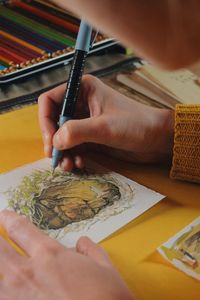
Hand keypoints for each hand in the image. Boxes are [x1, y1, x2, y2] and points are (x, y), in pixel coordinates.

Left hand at [0, 210, 132, 299]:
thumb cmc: (106, 299)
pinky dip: (4, 291)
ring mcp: (17, 297)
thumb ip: (91, 251)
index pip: (20, 228)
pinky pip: (1, 298)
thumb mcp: (105, 268)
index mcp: (50, 255)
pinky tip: (8, 290)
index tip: (4, 216)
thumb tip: (83, 243)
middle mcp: (28, 273)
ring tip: (4, 267)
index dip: (9, 219)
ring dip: (0, 267)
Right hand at [38, 75, 173, 170]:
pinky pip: (73, 147)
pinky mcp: (91, 137)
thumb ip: (78, 132)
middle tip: (55, 158)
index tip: (50, 141)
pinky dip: (72, 156)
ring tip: (69, 165)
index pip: (50, 101)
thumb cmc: (137, 125)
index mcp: (83, 90)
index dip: (45, 120)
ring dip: (62, 152)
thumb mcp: (106, 127)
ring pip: (62, 137)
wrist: (157, 139)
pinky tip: (79, 164)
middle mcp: (81, 104)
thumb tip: (55, 141)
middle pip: (54, 121)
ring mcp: (85, 122)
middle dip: (53, 141)